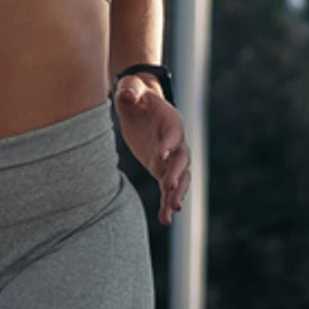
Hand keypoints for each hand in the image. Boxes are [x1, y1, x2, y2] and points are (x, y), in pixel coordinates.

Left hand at [115, 75, 187, 223]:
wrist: (139, 107)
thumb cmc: (134, 94)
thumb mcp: (130, 88)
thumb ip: (130, 90)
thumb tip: (126, 94)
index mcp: (171, 120)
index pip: (174, 133)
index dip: (169, 143)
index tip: (161, 155)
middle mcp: (177, 141)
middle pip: (182, 159)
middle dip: (176, 174)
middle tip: (170, 188)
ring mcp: (172, 158)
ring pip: (180, 178)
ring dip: (177, 194)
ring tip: (172, 210)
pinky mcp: (163, 169)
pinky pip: (168, 189)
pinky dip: (167, 203)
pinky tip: (165, 220)